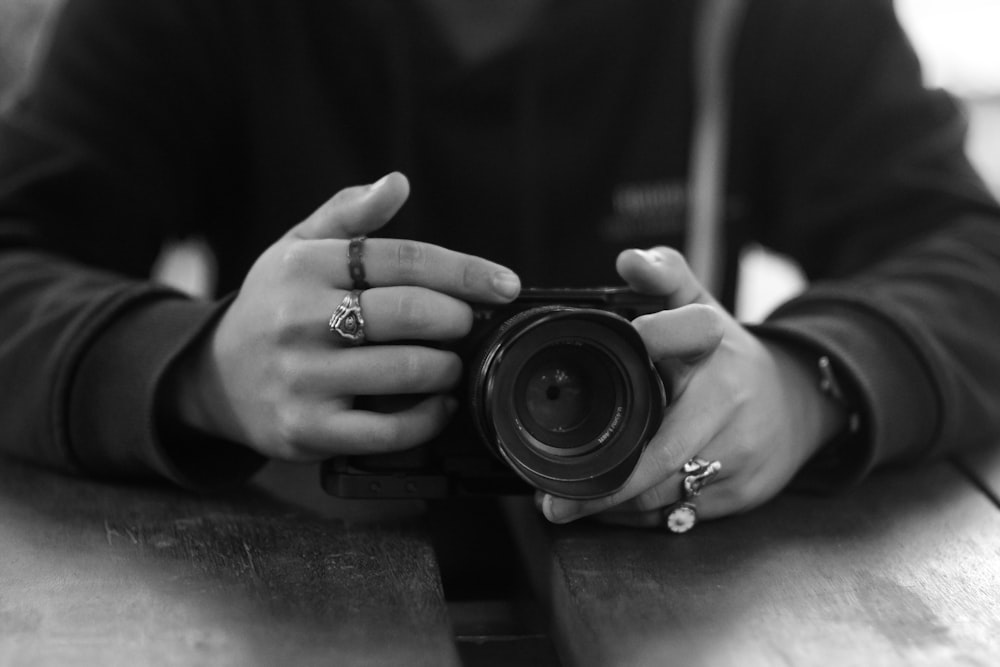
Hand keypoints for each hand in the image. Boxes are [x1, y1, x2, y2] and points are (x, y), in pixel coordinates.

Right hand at [171, 172, 520, 460]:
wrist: (215, 378)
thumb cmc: (272, 306)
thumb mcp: (297, 249)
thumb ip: (348, 214)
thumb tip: (397, 182)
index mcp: (304, 266)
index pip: (403, 259)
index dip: (464, 271)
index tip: (505, 284)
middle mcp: (299, 319)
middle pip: (409, 312)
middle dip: (456, 319)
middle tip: (465, 324)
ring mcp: (302, 378)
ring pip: (405, 370)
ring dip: (446, 367)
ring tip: (448, 363)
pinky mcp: (307, 429)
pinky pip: (387, 430)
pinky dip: (428, 419)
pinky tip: (438, 405)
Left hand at [538, 246, 845, 525]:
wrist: (798, 406)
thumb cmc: (729, 359)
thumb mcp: (703, 308)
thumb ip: (666, 277)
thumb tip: (629, 260)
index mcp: (715, 346)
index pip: (681, 334)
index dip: (651, 340)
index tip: (619, 357)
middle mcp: (730, 401)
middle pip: (661, 451)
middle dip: (604, 481)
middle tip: (550, 498)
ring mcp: (739, 453)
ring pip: (664, 492)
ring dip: (611, 506)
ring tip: (565, 505)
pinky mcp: (741, 493)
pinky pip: (679, 514)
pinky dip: (638, 517)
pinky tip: (608, 511)